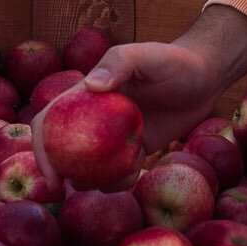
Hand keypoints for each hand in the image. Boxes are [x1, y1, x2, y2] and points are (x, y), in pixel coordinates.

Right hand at [31, 5, 246, 187]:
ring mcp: (113, 137)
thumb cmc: (173, 60)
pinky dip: (120, 181)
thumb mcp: (147, 55)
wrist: (205, 77)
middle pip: (63, 150)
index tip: (50, 173)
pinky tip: (135, 176)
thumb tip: (91, 85)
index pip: (51, 121)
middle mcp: (95, 118)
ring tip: (117, 179)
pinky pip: (119, 173)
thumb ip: (119, 64)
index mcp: (87, 95)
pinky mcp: (135, 150)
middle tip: (68, 190)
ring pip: (89, 167)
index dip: (41, 146)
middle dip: (59, 173)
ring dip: (93, 181)